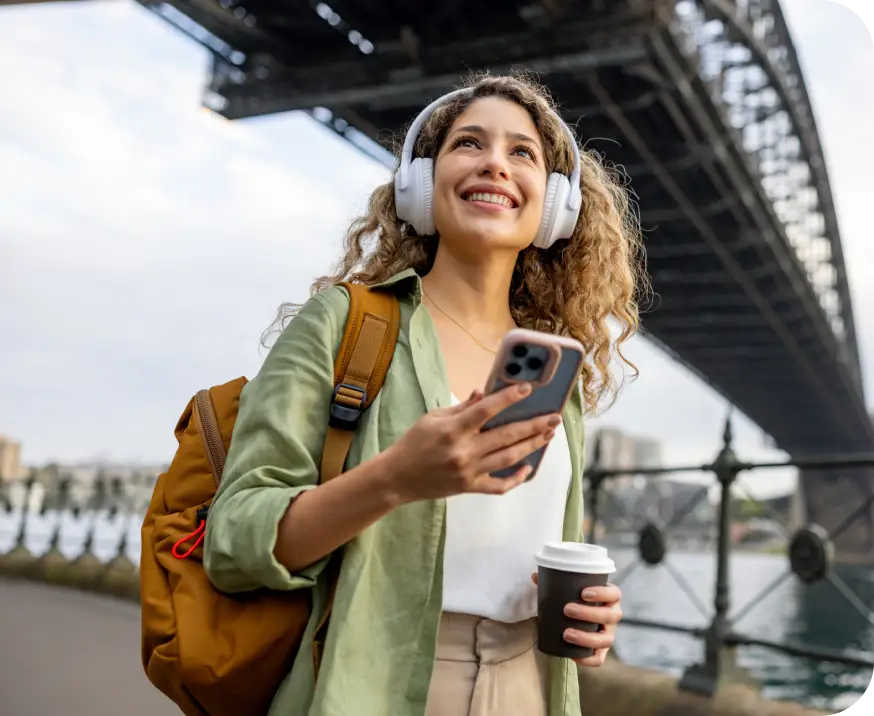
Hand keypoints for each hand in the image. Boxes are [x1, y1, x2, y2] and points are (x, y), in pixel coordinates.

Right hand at [384, 384, 560, 502]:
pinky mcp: (470, 487)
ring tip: (548, 434)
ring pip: (509, 458)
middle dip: (534, 425)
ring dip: (532, 445)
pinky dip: (516, 478)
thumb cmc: (414, 443)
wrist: (397, 478)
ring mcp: (469, 471)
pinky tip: (528, 467)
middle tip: (554, 417)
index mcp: (453, 429)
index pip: (487, 410)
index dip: (509, 398)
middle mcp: (464, 451)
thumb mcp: (432, 418)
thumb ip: (461, 408)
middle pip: (507, 435)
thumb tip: (484, 394)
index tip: (528, 389)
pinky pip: (499, 486)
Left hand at [531, 573, 621, 666]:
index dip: (602, 593)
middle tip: (567, 610)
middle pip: (610, 616)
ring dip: (586, 638)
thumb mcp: (569, 589)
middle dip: (589, 614)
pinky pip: (599, 659)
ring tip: (566, 634)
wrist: (577, 616)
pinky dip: (588, 659)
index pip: (614, 594)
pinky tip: (574, 656)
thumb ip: (554, 582)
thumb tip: (534, 576)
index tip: (583, 593)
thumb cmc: (575, 599)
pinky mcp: (601, 650)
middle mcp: (612, 616)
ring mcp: (608, 634)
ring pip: (606, 639)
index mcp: (609, 598)